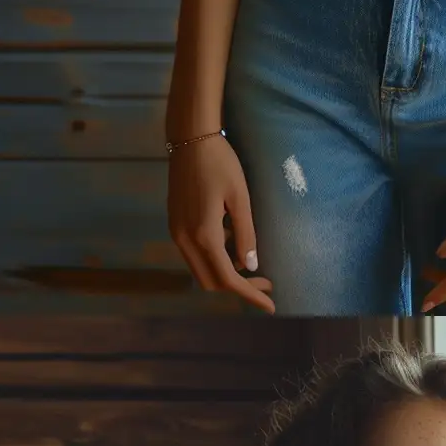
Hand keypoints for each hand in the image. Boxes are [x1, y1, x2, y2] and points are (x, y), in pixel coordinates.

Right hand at [166, 135, 273, 310]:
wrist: (189, 140)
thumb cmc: (220, 163)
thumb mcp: (240, 199)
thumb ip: (245, 235)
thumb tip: (251, 267)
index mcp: (204, 235)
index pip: (228, 279)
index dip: (250, 295)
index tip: (271, 305)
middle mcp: (185, 240)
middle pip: (211, 282)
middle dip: (239, 287)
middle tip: (265, 280)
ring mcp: (176, 233)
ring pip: (201, 270)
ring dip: (225, 272)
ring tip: (248, 256)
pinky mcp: (174, 225)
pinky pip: (194, 254)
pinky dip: (214, 257)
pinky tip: (231, 240)